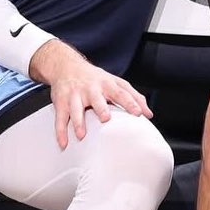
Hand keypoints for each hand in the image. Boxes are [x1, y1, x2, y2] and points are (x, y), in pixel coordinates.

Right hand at [29, 40, 152, 147]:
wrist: (66, 66)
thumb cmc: (95, 78)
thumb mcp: (115, 82)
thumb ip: (133, 97)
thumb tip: (148, 113)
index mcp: (107, 84)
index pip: (121, 92)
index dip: (130, 102)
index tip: (138, 113)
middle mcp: (91, 89)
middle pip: (96, 98)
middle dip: (100, 108)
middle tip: (105, 118)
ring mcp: (75, 95)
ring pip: (75, 109)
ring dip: (78, 122)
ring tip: (81, 135)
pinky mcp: (61, 102)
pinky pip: (60, 118)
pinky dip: (60, 132)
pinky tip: (63, 143)